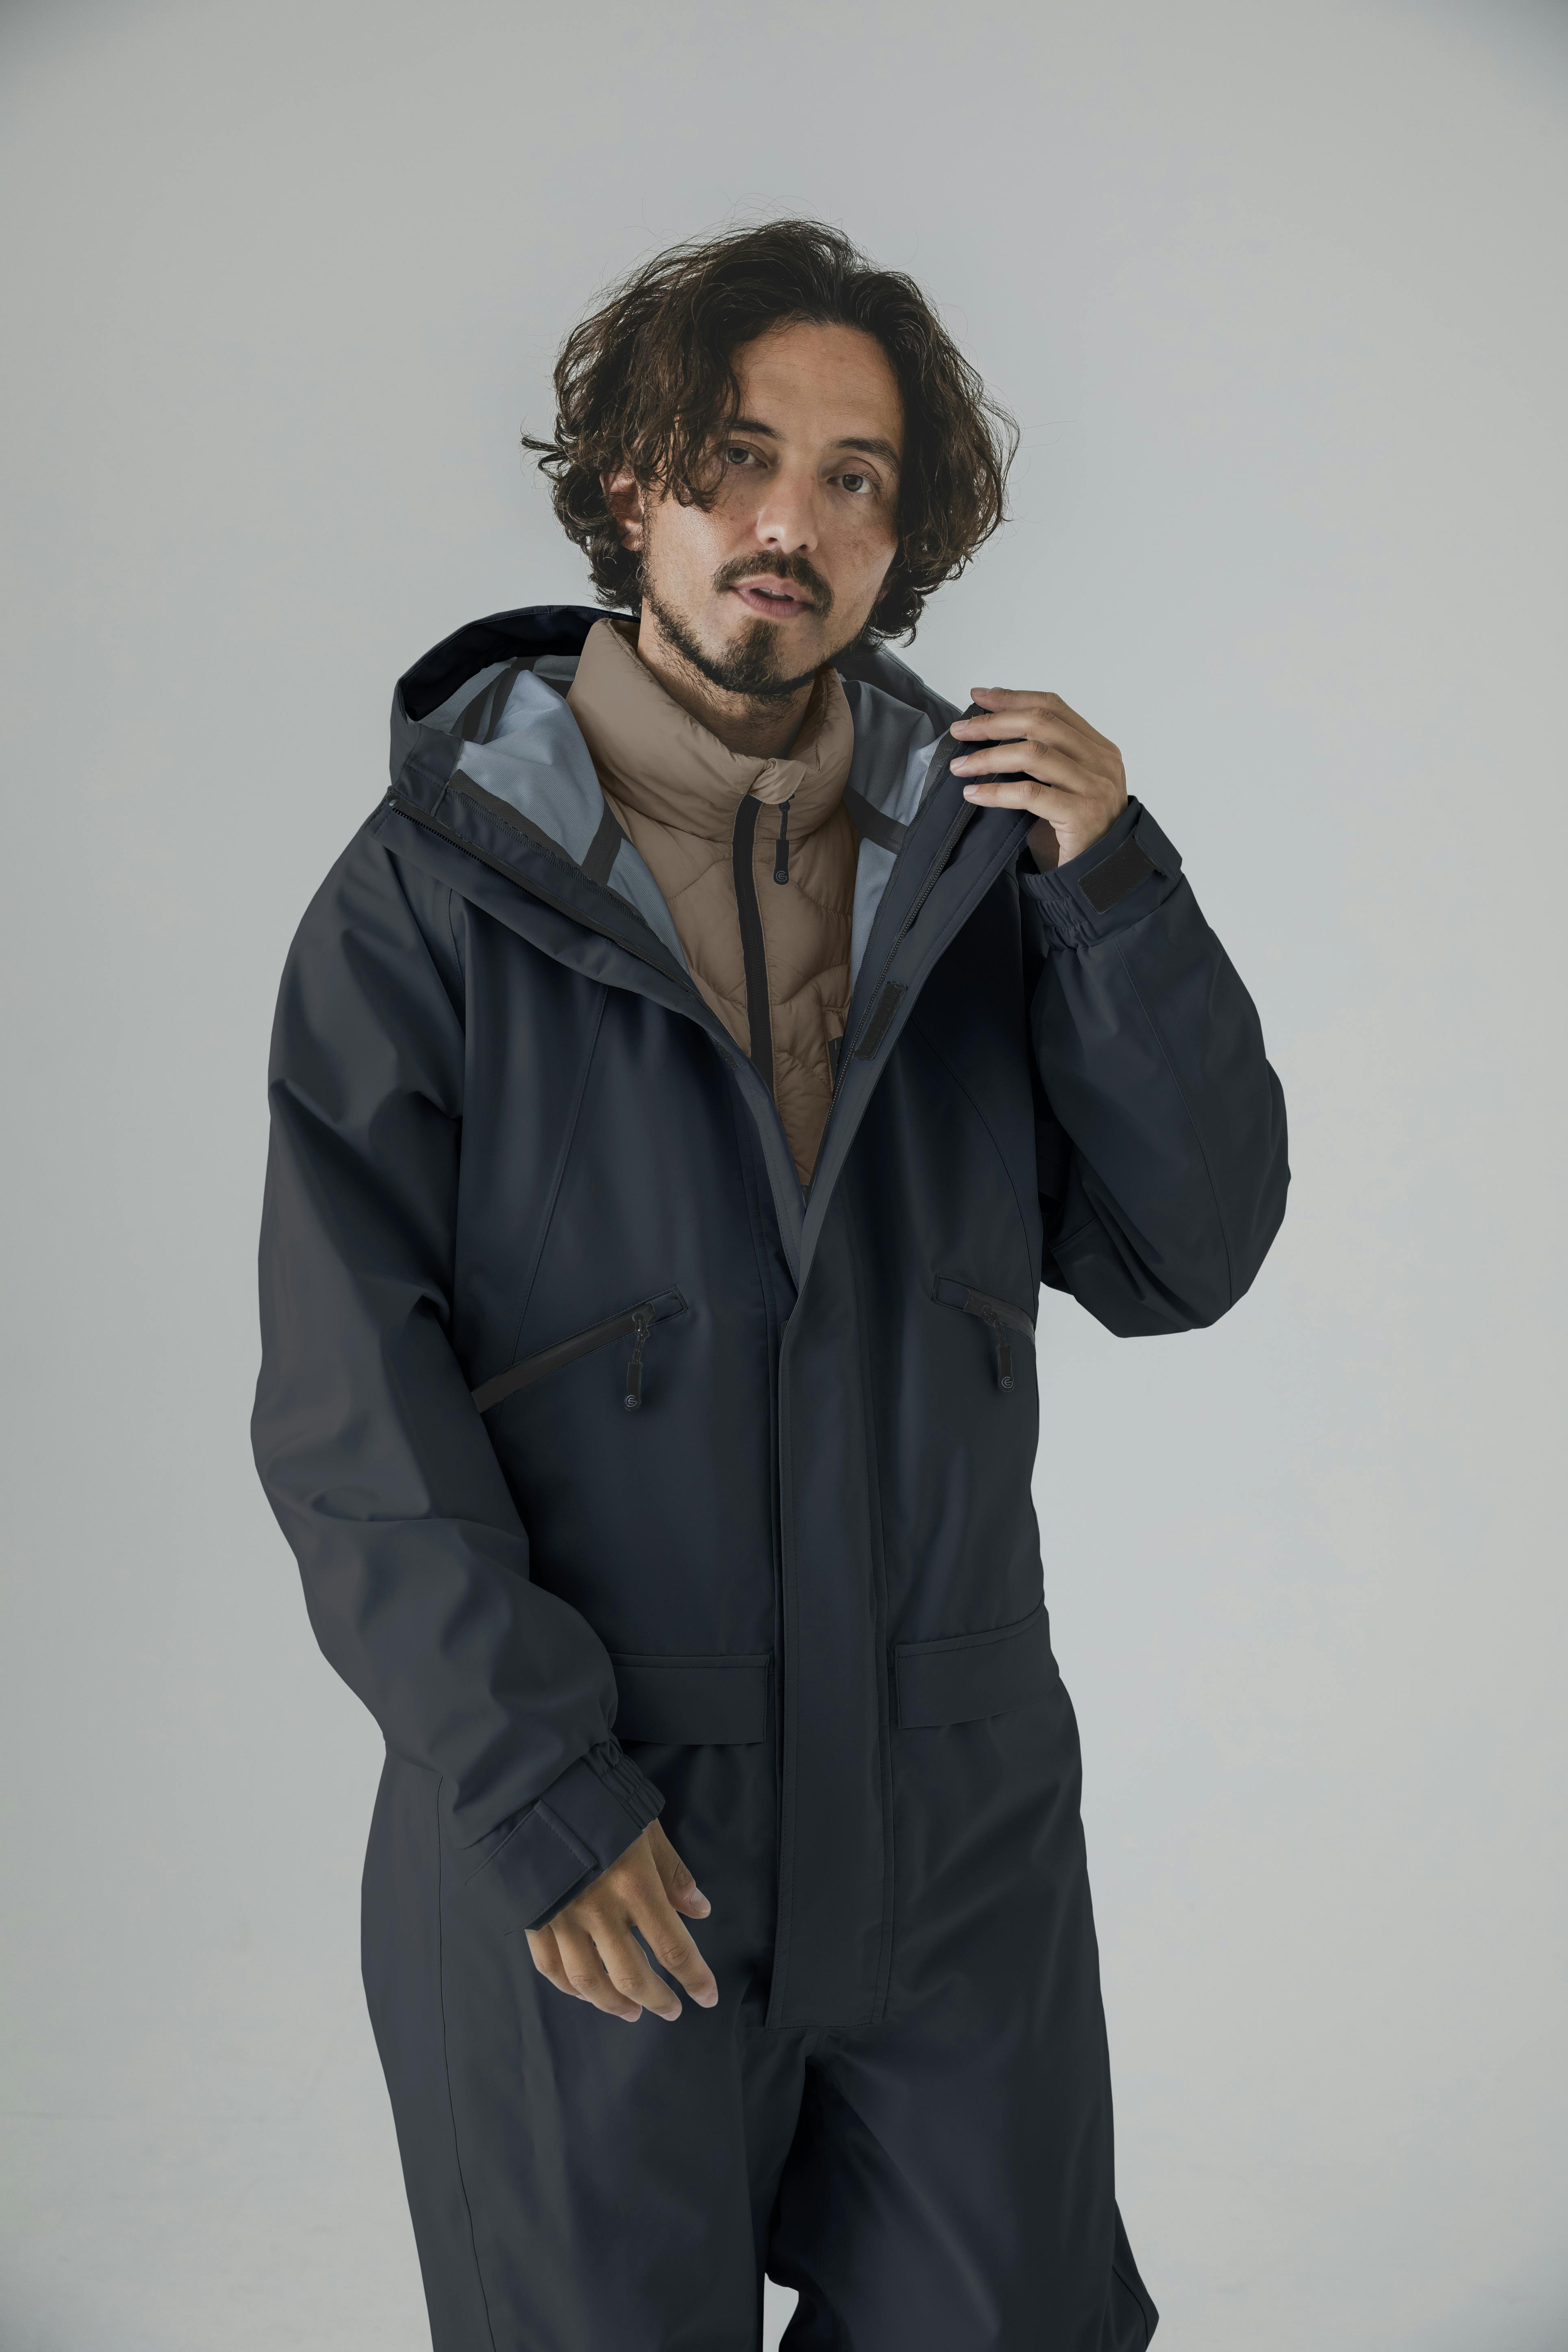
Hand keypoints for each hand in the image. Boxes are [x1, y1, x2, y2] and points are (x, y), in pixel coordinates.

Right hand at [524, 1819, 717, 2022]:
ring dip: (614, 2004)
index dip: (695, 1978)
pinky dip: (572, 1987)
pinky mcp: (533, 1917)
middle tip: (671, 2010)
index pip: (673, 1947)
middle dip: (657, 2000)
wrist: (533, 1787)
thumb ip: (673, 1871)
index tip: (708, 1997)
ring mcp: (562, 1917)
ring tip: (632, 2012)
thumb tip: (700, 1910)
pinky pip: (552, 1967)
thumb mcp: (646, 1828)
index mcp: (634, 1884)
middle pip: (632, 1975)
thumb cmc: (598, 1801)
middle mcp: (598, 1909)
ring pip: (590, 1981)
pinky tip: (587, 1992)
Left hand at [949, 688, 1126, 870]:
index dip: (1013, 698)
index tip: (979, 697)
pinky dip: (996, 792)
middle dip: (994, 723)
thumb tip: (989, 738)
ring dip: (989, 757)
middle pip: (1041, 723)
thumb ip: (1042, 760)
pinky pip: (1030, 794)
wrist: (1101, 876)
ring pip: (1033, 754)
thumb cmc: (1076, 833)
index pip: (1054, 708)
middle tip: (961, 730)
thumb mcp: (1064, 787)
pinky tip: (973, 794)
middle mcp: (1101, 762)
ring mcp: (1094, 787)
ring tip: (960, 765)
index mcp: (1099, 748)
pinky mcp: (1081, 814)